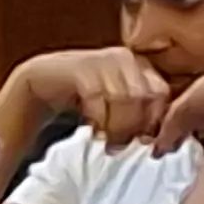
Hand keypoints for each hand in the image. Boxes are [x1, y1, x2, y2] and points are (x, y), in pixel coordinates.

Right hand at [16, 47, 174, 148]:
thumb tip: (161, 140)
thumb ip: (139, 116)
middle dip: (134, 126)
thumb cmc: (85, 100)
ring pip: (123, 98)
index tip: (143, 142)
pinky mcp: (80, 67)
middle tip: (120, 146)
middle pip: (144, 96)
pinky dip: (98, 118)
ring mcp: (102, 59)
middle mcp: (124, 57)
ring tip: (105, 141)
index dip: (155, 120)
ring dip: (116, 126)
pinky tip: (93, 129)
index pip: (161, 93)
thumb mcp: (118, 107)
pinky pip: (98, 96)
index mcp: (140, 65)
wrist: (42, 85)